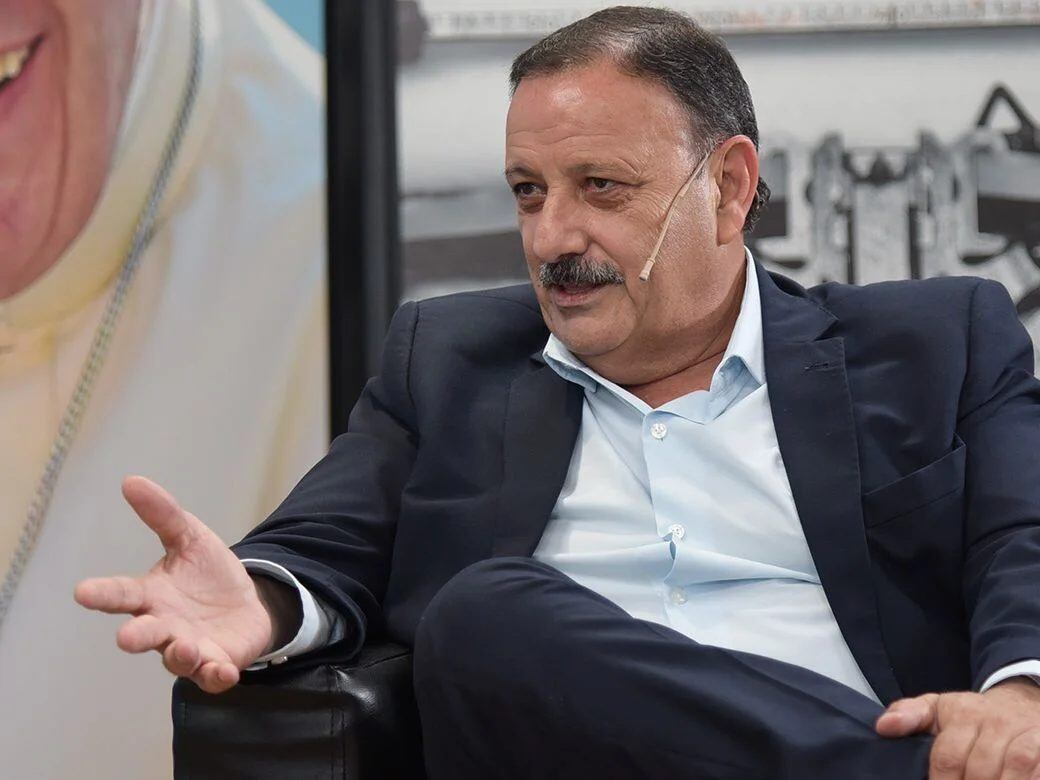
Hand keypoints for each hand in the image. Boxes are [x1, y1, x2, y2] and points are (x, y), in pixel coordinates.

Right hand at [75, 476, 273, 692]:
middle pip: (145, 633)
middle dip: (137, 636)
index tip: (83, 591)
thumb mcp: (190, 537)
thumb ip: (163, 515)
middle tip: (126, 637)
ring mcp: (190, 648)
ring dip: (180, 654)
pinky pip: (212, 675)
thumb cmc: (208, 573)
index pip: (122, 594)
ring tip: (185, 645)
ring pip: (177, 659)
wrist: (248, 603)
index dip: (103, 594)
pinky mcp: (216, 664)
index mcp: (152, 595)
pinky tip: (222, 670)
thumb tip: (131, 480)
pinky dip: (216, 675)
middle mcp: (165, 626)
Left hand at [876, 679, 1039, 778]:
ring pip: (1015, 770)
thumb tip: (883, 727)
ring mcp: (1024, 736)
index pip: (947, 756)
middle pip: (980, 770)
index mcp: (963, 715)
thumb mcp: (937, 708)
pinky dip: (1030, 779)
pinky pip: (1038, 770)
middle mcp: (995, 724)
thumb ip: (909, 715)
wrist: (1019, 702)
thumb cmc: (971, 714)